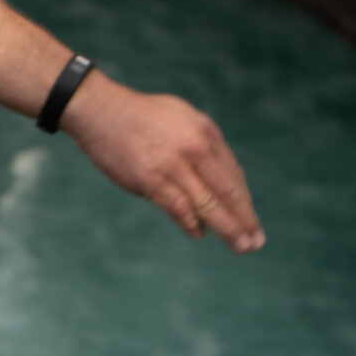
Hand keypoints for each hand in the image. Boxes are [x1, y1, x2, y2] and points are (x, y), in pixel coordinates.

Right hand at [61, 72, 265, 253]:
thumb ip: (200, 142)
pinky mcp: (150, 179)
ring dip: (227, 228)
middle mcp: (195, 148)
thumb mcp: (181, 117)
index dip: (243, 201)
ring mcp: (173, 165)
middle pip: (227, 191)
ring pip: (207, 204)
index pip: (232, 174)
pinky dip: (190, 223)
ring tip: (240, 246)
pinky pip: (178, 208)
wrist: (100, 109)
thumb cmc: (139, 114)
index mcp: (206, 132)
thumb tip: (212, 170)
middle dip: (244, 220)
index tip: (249, 220)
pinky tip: (198, 233)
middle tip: (255, 243)